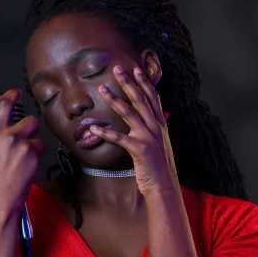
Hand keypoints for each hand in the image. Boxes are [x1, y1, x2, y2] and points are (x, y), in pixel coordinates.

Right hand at [0, 89, 45, 217]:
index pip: (5, 106)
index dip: (12, 95)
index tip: (17, 93)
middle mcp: (10, 137)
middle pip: (30, 120)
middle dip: (31, 126)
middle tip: (26, 135)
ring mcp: (24, 147)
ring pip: (38, 138)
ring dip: (34, 145)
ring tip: (24, 158)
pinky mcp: (34, 158)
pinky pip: (39, 152)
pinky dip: (35, 158)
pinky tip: (25, 168)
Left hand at [89, 65, 178, 197]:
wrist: (165, 187)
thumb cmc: (159, 168)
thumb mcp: (161, 145)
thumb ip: (156, 130)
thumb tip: (158, 119)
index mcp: (161, 125)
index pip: (153, 98)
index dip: (144, 82)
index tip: (135, 69)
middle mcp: (156, 128)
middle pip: (141, 99)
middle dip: (128, 82)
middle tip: (117, 68)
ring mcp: (149, 138)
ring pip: (129, 113)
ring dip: (114, 99)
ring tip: (102, 89)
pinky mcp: (140, 150)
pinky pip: (119, 138)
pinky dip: (105, 133)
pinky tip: (92, 130)